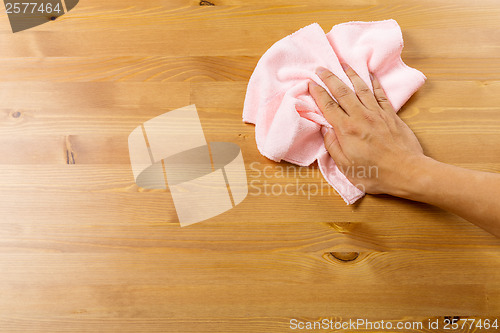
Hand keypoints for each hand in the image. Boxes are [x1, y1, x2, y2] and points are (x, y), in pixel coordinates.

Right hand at [308, 64, 425, 195]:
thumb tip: (326, 130)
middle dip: (330, 78)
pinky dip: (374, 82)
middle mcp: (361, 117)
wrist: (407, 172)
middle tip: (321, 68)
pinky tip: (369, 75)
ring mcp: (377, 114)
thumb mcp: (346, 167)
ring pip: (361, 88)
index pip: (328, 106)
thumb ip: (333, 147)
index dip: (318, 93)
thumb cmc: (375, 174)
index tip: (310, 84)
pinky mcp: (390, 115)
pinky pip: (380, 94)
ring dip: (350, 75)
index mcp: (347, 130)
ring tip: (343, 65)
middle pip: (342, 92)